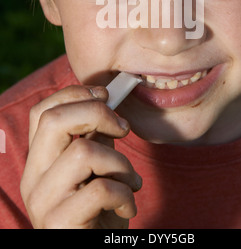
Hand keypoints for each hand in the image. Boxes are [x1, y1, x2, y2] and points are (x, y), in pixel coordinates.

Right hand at [20, 85, 141, 228]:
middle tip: (122, 127)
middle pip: (53, 120)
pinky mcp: (59, 224)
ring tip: (129, 181)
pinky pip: (100, 189)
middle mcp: (33, 178)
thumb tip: (108, 107)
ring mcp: (42, 202)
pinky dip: (125, 194)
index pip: (42, 112)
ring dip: (119, 163)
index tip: (104, 96)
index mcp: (40, 161)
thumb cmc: (99, 213)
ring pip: (83, 152)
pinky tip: (127, 207)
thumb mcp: (99, 171)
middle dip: (96, 113)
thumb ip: (97, 141)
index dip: (74, 94)